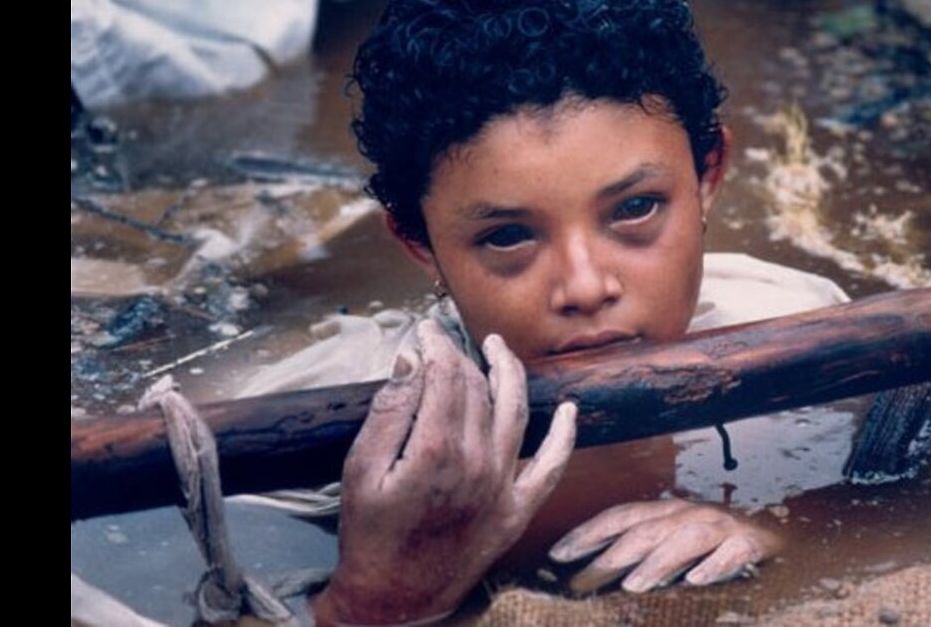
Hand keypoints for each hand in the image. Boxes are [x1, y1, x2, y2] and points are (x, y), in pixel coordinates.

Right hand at [314, 320, 577, 625]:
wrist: (394, 599)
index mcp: (435, 450)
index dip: (435, 346)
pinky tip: (570, 409)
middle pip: (477, 389)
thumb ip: (389, 412)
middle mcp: (477, 463)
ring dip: (509, 373)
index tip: (423, 332)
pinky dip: (565, 436)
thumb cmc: (370, 534)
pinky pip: (552, 466)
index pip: (444, 375)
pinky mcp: (518, 509)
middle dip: (460, 356)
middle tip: (444, 341)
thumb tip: (413, 361)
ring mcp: (503, 486)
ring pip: (515, 411)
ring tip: (498, 348)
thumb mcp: (360, 470)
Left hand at [548, 499, 782, 593]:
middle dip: (610, 554)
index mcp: (668, 512)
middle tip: (580, 583)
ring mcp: (723, 526)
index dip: (588, 533)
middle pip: (645, 530)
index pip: (620, 516)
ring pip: (686, 538)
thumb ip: (644, 555)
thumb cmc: (718, 544)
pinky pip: (733, 552)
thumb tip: (598, 576)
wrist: (785, 535)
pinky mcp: (753, 544)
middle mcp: (691, 513)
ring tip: (634, 586)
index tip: (556, 555)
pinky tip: (698, 581)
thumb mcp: (676, 543)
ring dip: (658, 561)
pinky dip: (715, 565)